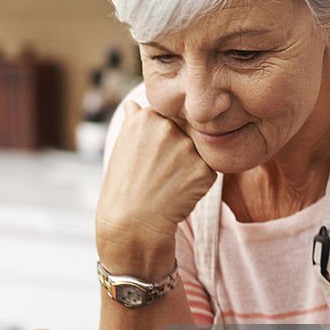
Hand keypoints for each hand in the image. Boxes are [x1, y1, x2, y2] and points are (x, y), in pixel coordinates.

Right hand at [96, 102, 215, 275]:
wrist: (131, 225)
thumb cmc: (122, 189)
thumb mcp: (121, 149)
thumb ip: (134, 122)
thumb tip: (134, 104)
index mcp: (146, 116)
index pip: (170, 117)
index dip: (163, 138)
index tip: (152, 157)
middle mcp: (168, 126)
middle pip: (187, 132)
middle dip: (180, 150)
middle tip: (161, 173)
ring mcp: (187, 147)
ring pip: (199, 151)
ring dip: (190, 166)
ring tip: (168, 184)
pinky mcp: (205, 169)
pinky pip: (209, 171)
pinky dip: (198, 184)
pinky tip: (178, 194)